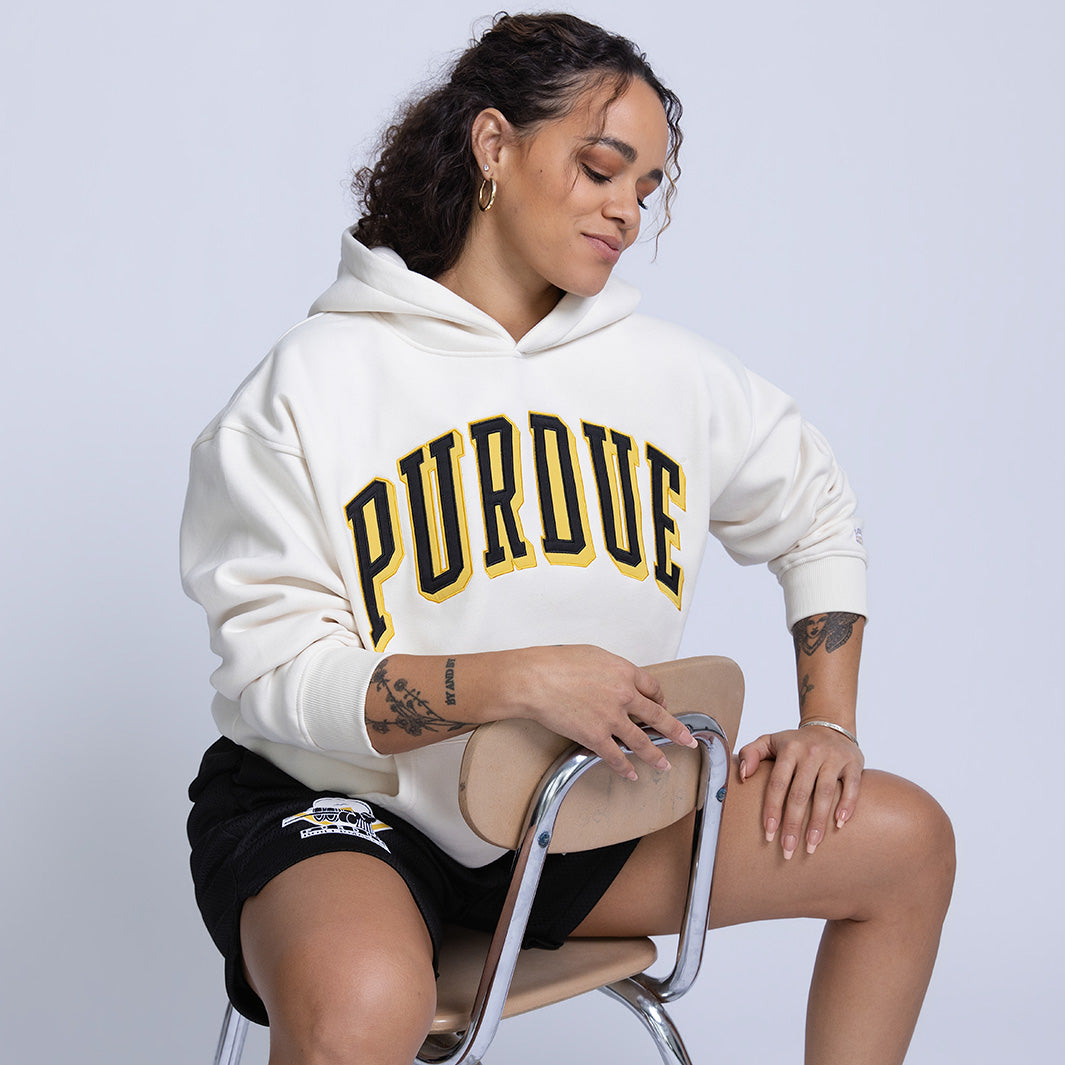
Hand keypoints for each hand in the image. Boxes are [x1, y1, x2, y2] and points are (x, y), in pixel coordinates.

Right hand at [507, 645, 697, 779]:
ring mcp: (611, 718)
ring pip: (642, 741)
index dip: (660, 698)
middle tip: (686, 739)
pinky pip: (616, 756)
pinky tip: (631, 773)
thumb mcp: (593, 655)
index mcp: (624, 672)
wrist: (535, 679)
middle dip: (675, 730)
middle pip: (657, 716)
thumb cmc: (556, 663)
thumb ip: (611, 669)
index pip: (652, 688)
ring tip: (665, 764)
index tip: (662, 704)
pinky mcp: (596, 736)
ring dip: (656, 755)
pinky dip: (625, 767)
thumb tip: (616, 679)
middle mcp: (624, 695)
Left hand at [737, 725, 863, 858]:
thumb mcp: (769, 741)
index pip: (777, 783)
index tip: (769, 834)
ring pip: (825, 793)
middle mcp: (811, 753)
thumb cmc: (795, 743)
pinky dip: (847, 805)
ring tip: (811, 846)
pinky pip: (851, 786)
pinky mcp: (853, 763)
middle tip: (788, 850)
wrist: (830, 726)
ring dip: (818, 822)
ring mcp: (833, 758)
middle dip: (793, 824)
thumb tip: (743, 775)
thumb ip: (750, 753)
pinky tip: (839, 824)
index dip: (772, 809)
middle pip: (800, 793)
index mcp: (789, 749)